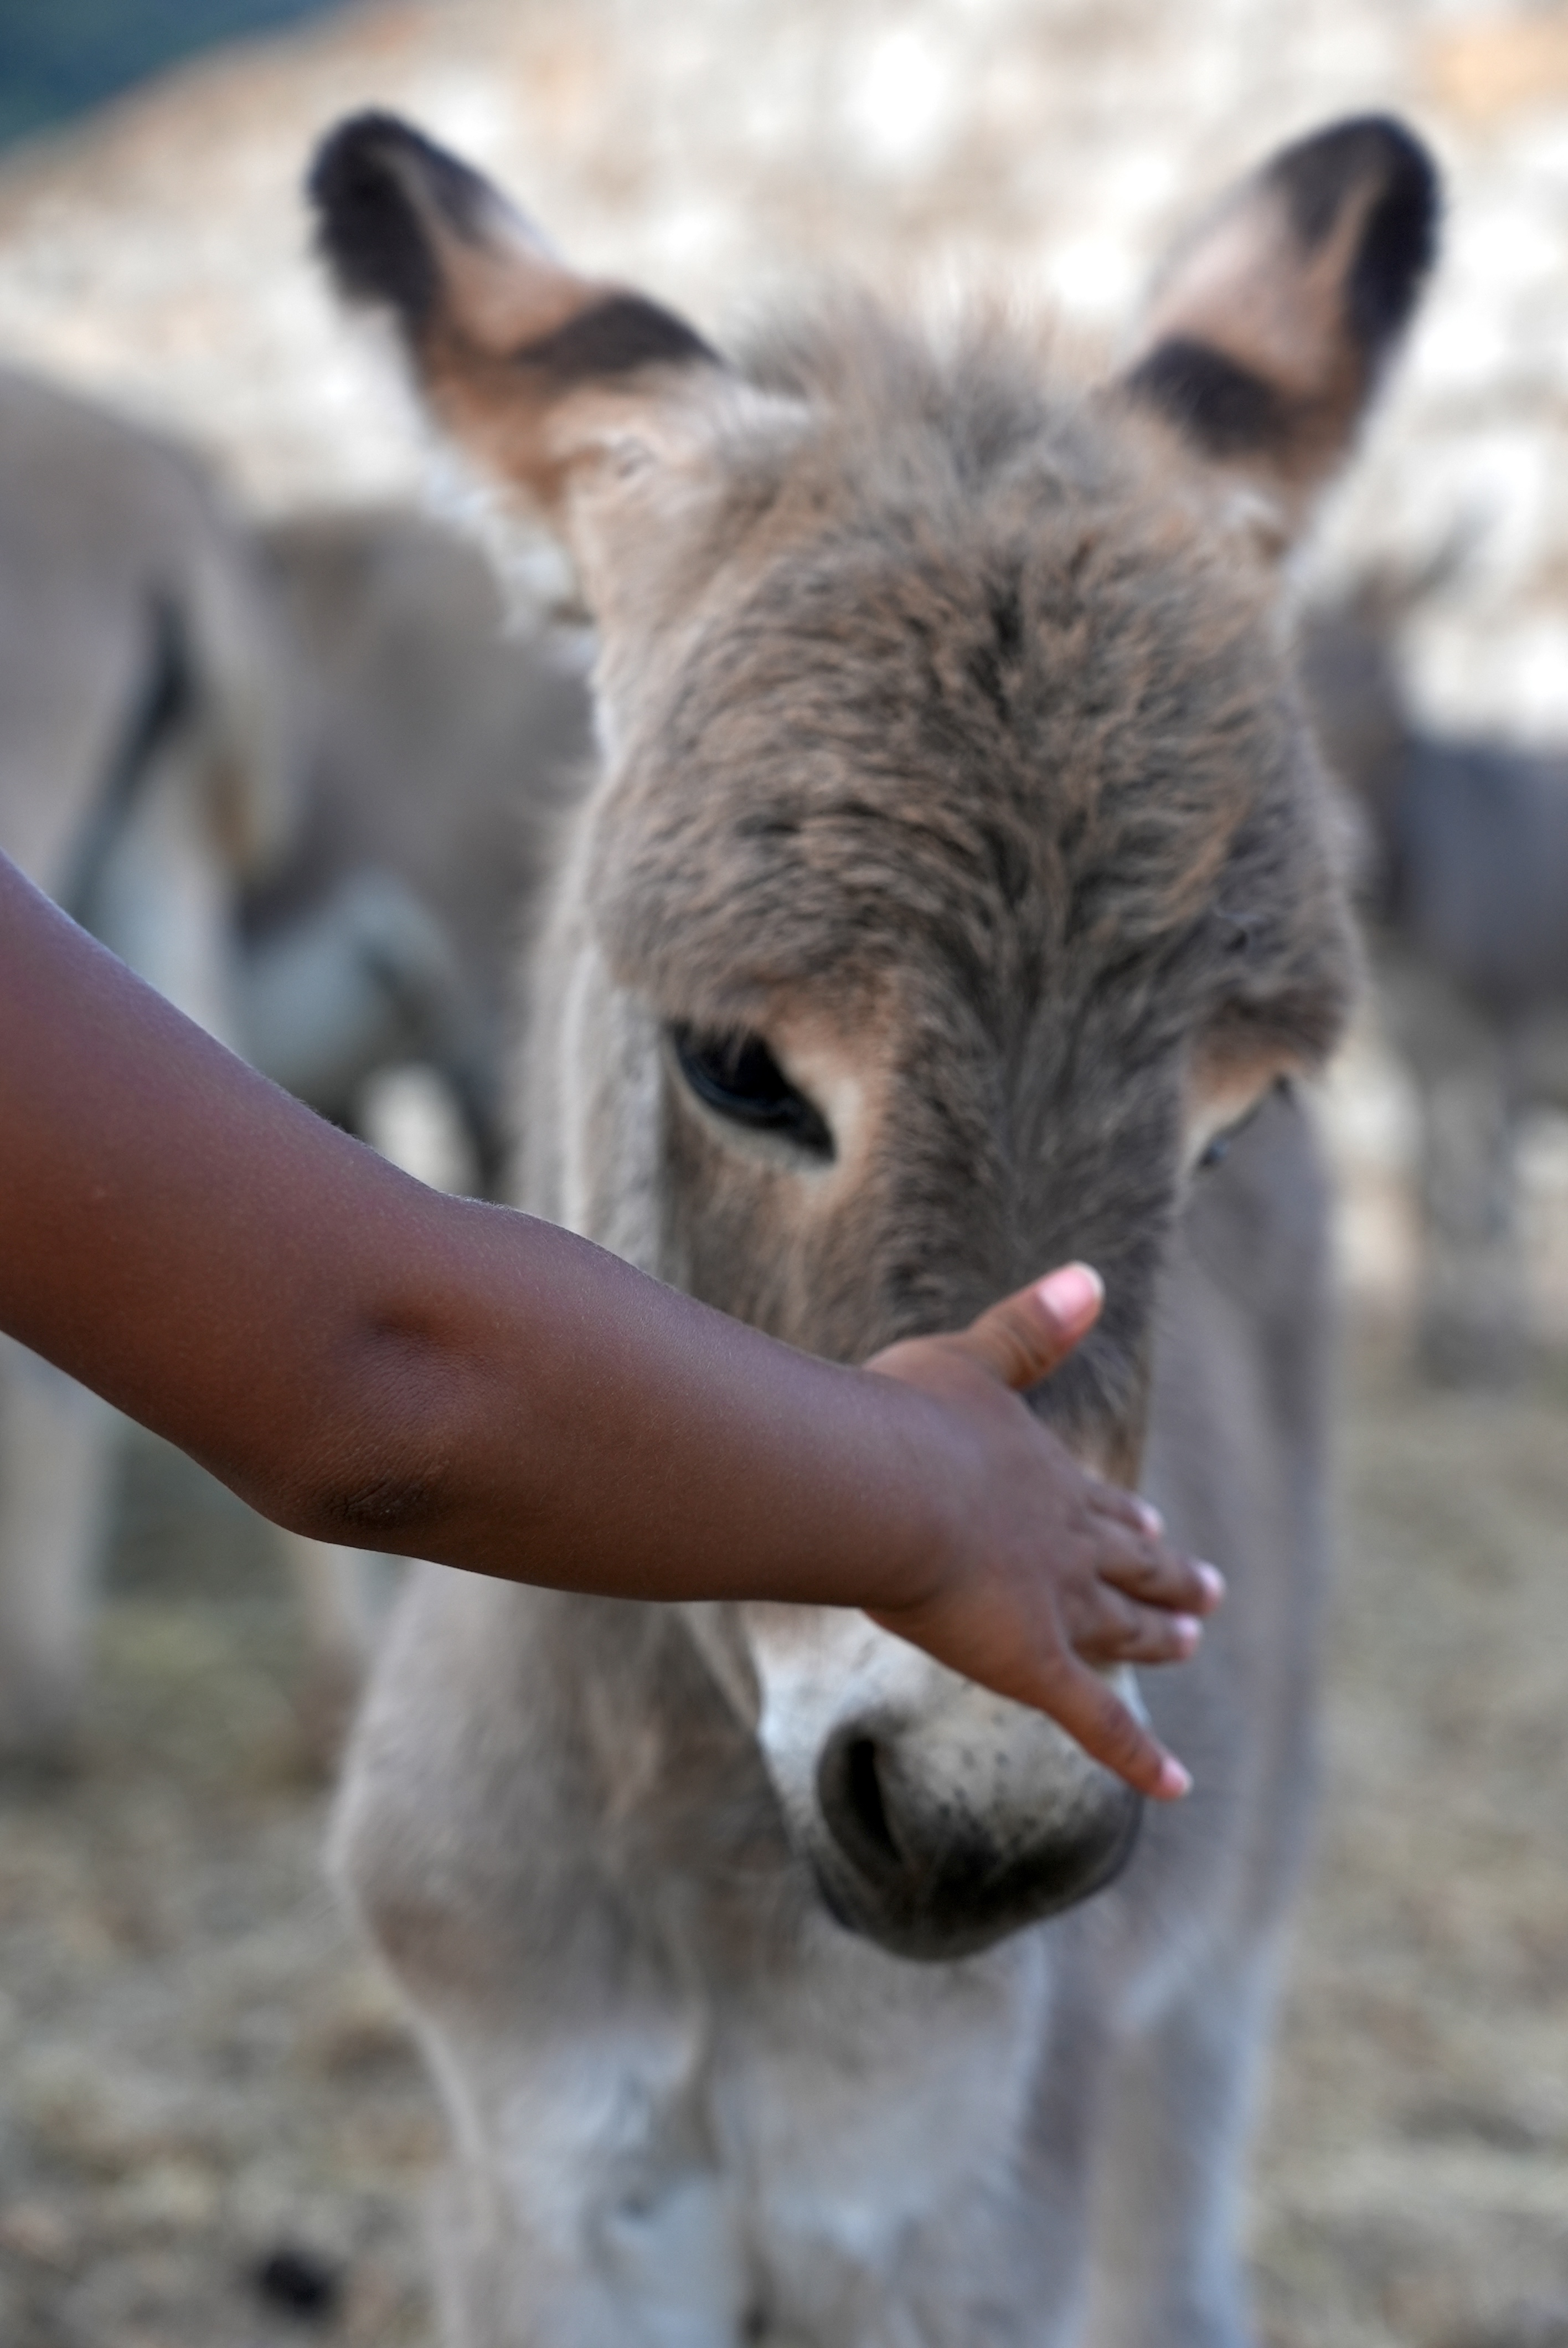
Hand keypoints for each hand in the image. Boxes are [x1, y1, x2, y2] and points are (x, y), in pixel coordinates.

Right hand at [863, 1265, 1222, 1801]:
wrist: (883, 1486)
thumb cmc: (901, 1420)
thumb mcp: (971, 1357)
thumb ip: (1032, 1329)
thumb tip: (1091, 1277)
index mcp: (1046, 1480)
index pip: (1098, 1505)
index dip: (1127, 1517)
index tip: (1156, 1522)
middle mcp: (1066, 1544)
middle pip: (1129, 1565)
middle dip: (1166, 1576)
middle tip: (1204, 1591)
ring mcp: (1058, 1608)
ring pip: (1123, 1631)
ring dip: (1158, 1639)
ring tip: (1189, 1645)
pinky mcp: (1038, 1666)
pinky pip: (1098, 1723)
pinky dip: (1138, 1756)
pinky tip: (1175, 1785)